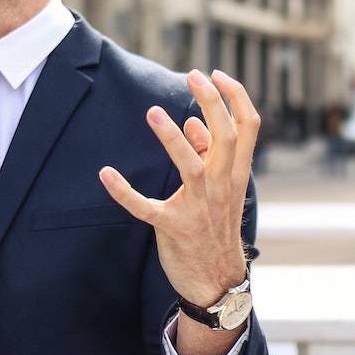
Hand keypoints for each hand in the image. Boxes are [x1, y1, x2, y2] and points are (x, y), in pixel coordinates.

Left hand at [99, 69, 258, 354]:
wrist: (216, 280)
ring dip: (170, 137)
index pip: (248, 127)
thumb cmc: (216, 227)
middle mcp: (222, 185)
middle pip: (225, 135)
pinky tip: (106, 174)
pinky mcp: (173, 227)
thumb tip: (193, 124)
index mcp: (236, 173)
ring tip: (152, 112)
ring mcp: (198, 207)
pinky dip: (124, 191)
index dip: (236, 96)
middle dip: (211, 102)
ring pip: (190, 165)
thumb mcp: (222, 190)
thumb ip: (210, 156)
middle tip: (193, 76)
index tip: (217, 74)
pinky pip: (146, 206)